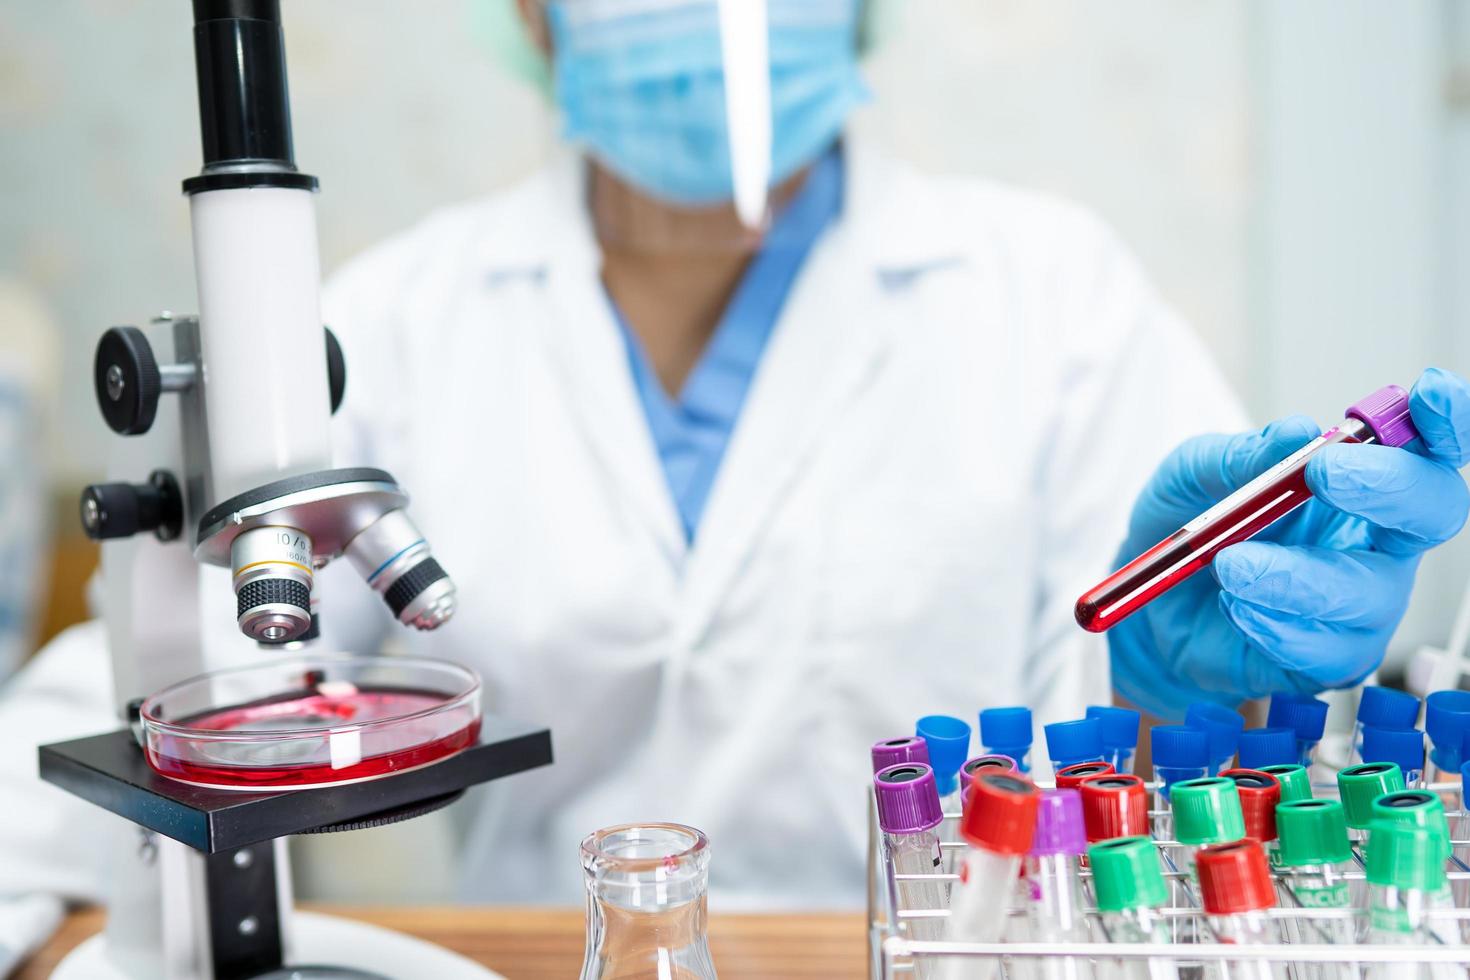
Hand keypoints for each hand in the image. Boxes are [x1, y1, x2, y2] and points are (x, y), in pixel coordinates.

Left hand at [1110, 367, 1469, 717]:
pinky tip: (1235, 609)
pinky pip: (1329, 649)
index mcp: (1359, 478)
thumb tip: (1297, 431)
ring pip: (1370, 589)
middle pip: (1433, 510)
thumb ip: (1239, 455)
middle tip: (1321, 476)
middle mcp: (1378, 537)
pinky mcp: (1334, 657)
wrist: (1150, 608)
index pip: (1428, 446)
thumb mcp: (1192, 476)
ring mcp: (1363, 601)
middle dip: (1388, 487)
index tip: (1426, 395)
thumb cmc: (1187, 528)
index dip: (1446, 421)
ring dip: (1297, 574)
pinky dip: (1275, 625)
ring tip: (1229, 565)